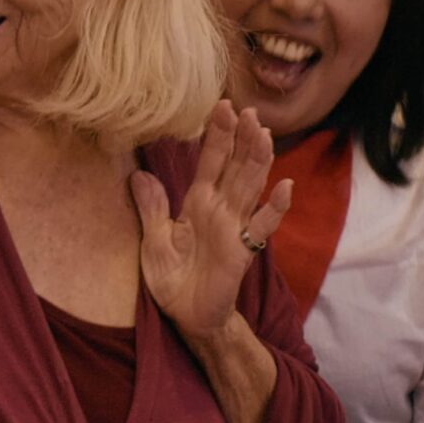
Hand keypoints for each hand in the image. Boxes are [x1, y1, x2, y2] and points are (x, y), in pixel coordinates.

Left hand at [130, 102, 294, 342]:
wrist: (186, 317)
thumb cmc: (171, 279)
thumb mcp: (153, 241)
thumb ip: (152, 208)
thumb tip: (138, 174)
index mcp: (198, 202)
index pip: (210, 161)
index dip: (218, 135)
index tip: (223, 105)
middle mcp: (220, 209)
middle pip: (236, 167)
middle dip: (243, 139)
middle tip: (249, 110)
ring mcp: (235, 228)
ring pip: (251, 187)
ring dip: (259, 161)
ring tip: (264, 134)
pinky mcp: (243, 251)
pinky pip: (262, 226)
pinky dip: (275, 207)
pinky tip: (285, 187)